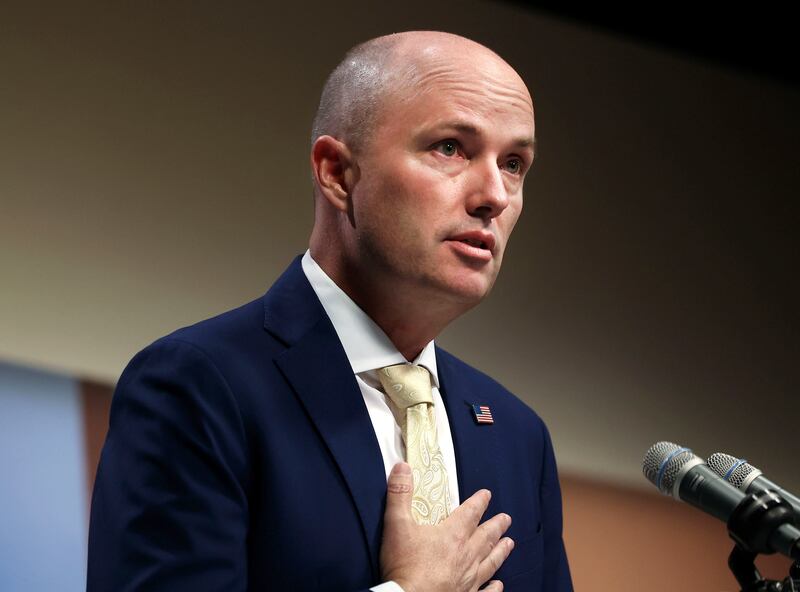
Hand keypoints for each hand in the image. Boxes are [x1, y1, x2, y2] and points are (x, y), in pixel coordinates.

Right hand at [379, 462, 513, 591]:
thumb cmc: (403, 565)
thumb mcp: (396, 524)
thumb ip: (400, 494)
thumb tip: (402, 467)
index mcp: (452, 535)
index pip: (470, 513)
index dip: (479, 502)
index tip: (487, 495)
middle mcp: (466, 556)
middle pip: (486, 537)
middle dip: (496, 526)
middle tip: (506, 519)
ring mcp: (468, 579)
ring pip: (490, 562)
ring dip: (500, 551)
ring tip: (509, 543)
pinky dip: (494, 588)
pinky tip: (499, 584)